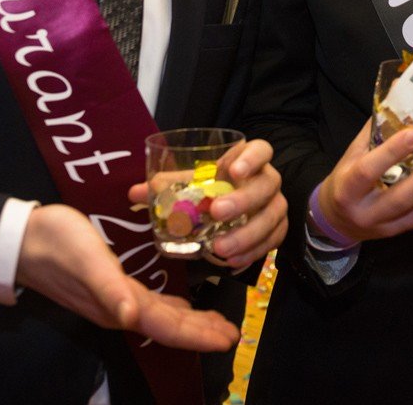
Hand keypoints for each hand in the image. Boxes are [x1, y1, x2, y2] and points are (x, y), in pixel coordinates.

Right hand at [16, 204, 237, 351]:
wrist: (22, 241)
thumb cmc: (58, 245)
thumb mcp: (89, 262)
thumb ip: (111, 290)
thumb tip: (131, 318)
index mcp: (120, 305)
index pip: (168, 327)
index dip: (198, 335)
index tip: (228, 338)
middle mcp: (120, 308)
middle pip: (169, 326)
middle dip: (201, 332)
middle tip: (231, 334)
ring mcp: (114, 299)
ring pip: (162, 316)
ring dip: (190, 322)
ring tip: (215, 324)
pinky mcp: (109, 286)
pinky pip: (149, 304)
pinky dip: (170, 308)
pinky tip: (178, 305)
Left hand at [129, 139, 285, 271]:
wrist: (232, 211)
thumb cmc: (210, 190)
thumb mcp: (191, 185)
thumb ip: (167, 187)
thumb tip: (135, 193)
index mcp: (248, 161)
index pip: (261, 150)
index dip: (252, 159)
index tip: (234, 171)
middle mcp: (267, 180)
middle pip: (267, 185)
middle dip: (244, 200)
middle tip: (217, 213)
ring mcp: (275, 205)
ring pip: (273, 216)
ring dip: (248, 234)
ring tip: (221, 248)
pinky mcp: (277, 229)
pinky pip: (273, 241)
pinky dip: (253, 252)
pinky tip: (232, 262)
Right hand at [316, 119, 412, 242]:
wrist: (336, 220)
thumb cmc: (346, 179)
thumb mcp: (353, 153)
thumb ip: (377, 127)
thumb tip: (400, 91)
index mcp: (347, 188)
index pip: (367, 171)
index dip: (391, 152)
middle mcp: (366, 212)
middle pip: (401, 198)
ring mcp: (386, 226)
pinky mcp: (402, 231)